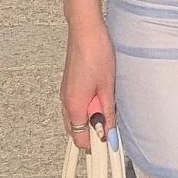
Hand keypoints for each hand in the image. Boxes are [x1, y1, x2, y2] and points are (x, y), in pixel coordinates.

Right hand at [60, 20, 116, 153]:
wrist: (85, 31)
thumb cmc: (97, 55)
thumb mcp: (108, 88)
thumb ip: (107, 113)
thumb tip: (109, 134)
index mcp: (74, 106)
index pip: (80, 139)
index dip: (95, 145)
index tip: (110, 145)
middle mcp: (65, 102)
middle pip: (76, 130)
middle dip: (93, 132)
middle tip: (112, 126)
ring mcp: (65, 93)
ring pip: (76, 117)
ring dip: (90, 118)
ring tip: (108, 108)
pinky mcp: (69, 85)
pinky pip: (76, 105)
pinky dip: (87, 107)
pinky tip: (101, 97)